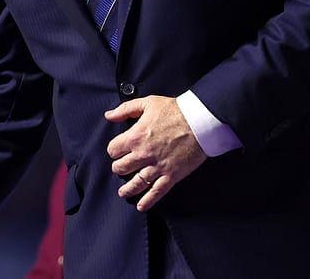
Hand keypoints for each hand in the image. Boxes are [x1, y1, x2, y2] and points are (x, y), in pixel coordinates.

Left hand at [105, 95, 206, 211]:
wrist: (200, 121)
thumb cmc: (175, 110)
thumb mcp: (147, 103)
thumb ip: (125, 109)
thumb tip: (109, 115)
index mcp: (135, 136)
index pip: (113, 150)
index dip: (114, 150)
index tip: (118, 151)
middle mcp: (144, 154)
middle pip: (121, 168)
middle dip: (119, 168)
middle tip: (121, 168)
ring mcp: (157, 166)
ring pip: (136, 183)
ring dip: (127, 189)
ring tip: (123, 192)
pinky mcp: (172, 175)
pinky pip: (157, 192)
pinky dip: (148, 201)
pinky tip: (141, 206)